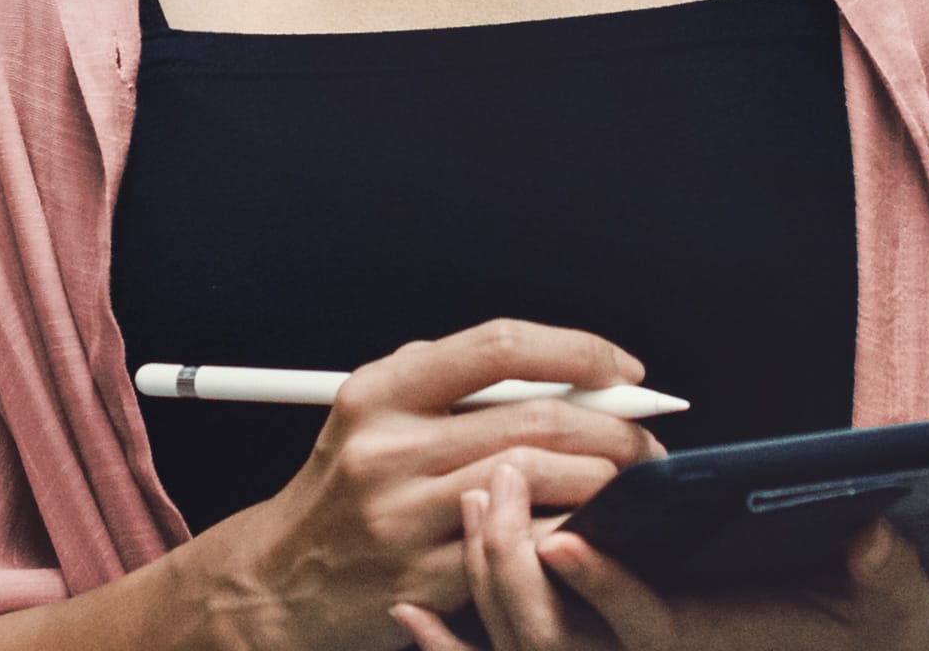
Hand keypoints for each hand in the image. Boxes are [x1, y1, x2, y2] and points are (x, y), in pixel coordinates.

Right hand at [193, 320, 666, 647]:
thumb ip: (455, 387)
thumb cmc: (347, 489)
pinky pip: (524, 548)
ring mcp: (404, 517)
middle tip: (649, 445)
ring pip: (539, 483)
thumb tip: (572, 373)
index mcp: (380, 392)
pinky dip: (570, 536)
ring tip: (630, 487)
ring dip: (604, 484)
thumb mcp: (378, 417)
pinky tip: (591, 534)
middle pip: (535, 420)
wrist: (279, 579)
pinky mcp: (423, 580)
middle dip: (613, 431)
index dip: (576, 352)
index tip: (624, 370)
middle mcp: (388, 448)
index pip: (499, 348)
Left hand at [388, 462, 928, 650]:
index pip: (648, 631)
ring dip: (485, 580)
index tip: (564, 541)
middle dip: (515, 568)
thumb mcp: (891, 613)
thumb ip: (885, 576)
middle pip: (558, 642)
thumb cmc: (858, 637)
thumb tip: (876, 535)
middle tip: (496, 484)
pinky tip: (408, 618)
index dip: (605, 592)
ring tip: (471, 501)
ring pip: (524, 649)